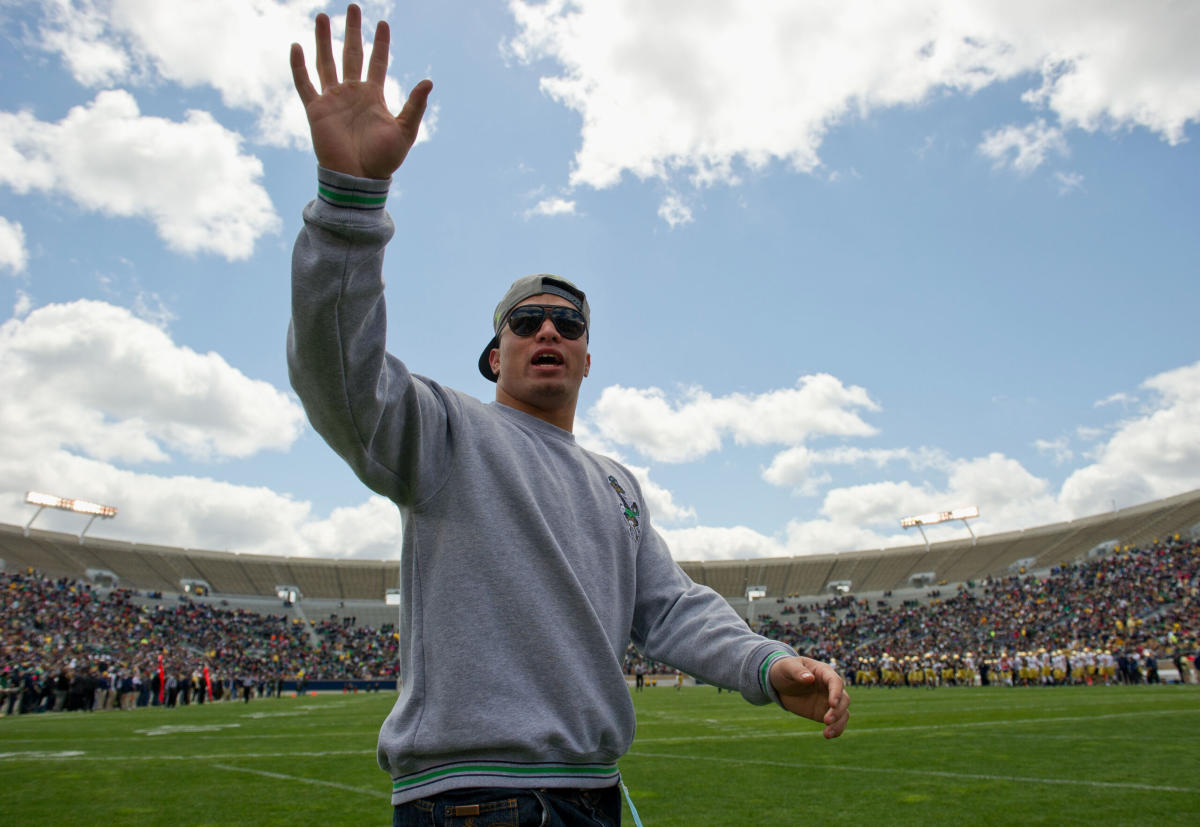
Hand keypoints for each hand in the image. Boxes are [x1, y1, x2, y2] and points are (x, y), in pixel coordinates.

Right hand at [290, 4, 432, 178]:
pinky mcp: (316, 110)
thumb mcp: (405, 131)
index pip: (377, 62)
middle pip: (352, 54)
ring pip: (327, 62)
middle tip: (353, 7)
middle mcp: (352, 93)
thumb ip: (415, 106)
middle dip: (353, 31)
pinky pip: (305, 84)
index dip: (380, 43)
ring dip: (324, 40)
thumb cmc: (383, 160)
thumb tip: (429, 81)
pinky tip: (296, 46)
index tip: (383, 23)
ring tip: (322, 17)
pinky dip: (298, 66)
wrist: (358, 179)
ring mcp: (333, 100)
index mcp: (373, 96)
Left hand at [768, 656, 849, 738]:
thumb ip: (798, 672)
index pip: (836, 682)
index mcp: (824, 672)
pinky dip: (836, 730)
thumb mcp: (787, 667)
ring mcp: (828, 701)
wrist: (779, 683)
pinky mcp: (823, 712)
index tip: (832, 704)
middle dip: (838, 711)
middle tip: (826, 720)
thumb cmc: (784, 669)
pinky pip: (836, 722)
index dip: (836, 692)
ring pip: (843, 713)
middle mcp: (830, 687)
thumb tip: (809, 678)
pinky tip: (828, 735)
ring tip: (827, 734)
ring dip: (838, 723)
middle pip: (843, 699)